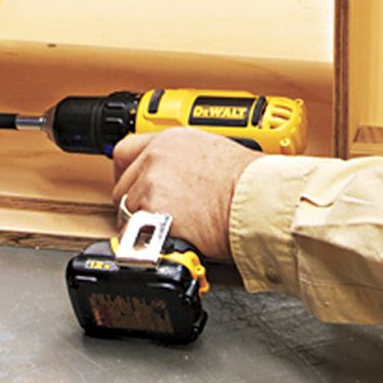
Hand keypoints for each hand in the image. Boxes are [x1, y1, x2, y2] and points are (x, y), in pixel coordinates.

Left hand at [112, 129, 258, 261]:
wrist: (259, 200)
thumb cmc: (251, 180)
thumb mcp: (214, 152)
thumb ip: (184, 160)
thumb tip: (177, 176)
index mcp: (170, 140)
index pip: (124, 151)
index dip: (126, 172)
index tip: (132, 184)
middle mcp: (155, 159)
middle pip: (122, 186)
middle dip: (137, 202)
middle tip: (160, 214)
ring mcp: (151, 186)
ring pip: (127, 212)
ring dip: (143, 224)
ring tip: (172, 227)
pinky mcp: (152, 215)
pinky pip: (134, 235)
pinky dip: (147, 242)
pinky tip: (170, 238)